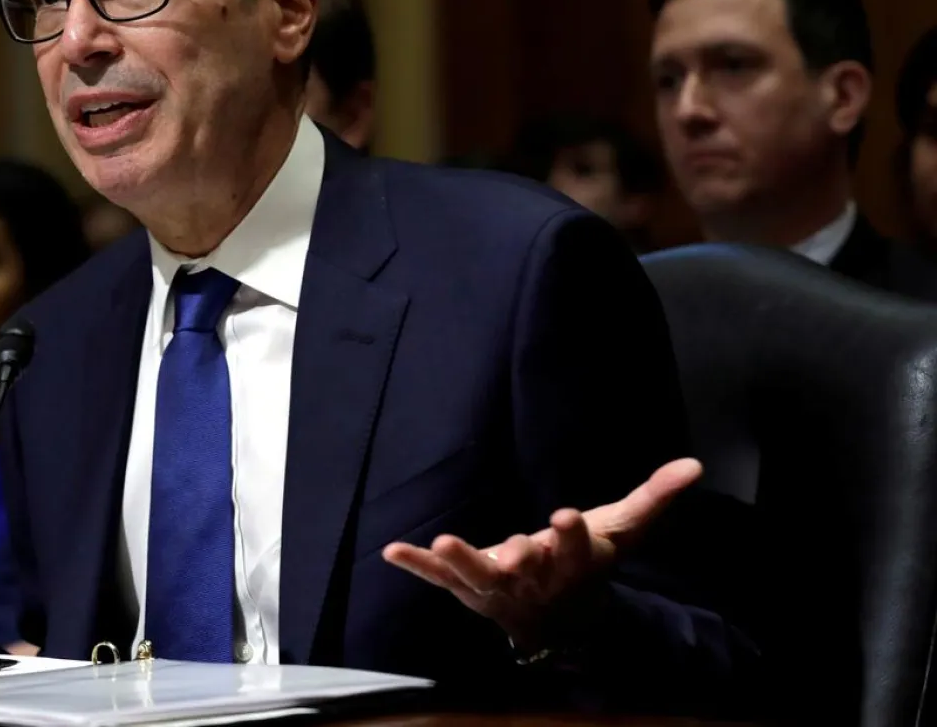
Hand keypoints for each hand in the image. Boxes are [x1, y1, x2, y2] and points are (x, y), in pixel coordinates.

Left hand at [382, 457, 701, 650]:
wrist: (557, 620)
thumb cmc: (585, 563)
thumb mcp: (619, 530)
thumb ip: (651, 497)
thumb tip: (693, 465)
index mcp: (572, 561)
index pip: (576, 547)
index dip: (571, 534)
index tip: (566, 516)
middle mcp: (533, 576)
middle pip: (527, 566)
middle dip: (520, 556)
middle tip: (515, 547)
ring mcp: (496, 584)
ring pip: (478, 575)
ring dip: (460, 560)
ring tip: (441, 542)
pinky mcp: (466, 586)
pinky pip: (438, 579)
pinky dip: (416, 566)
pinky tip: (391, 550)